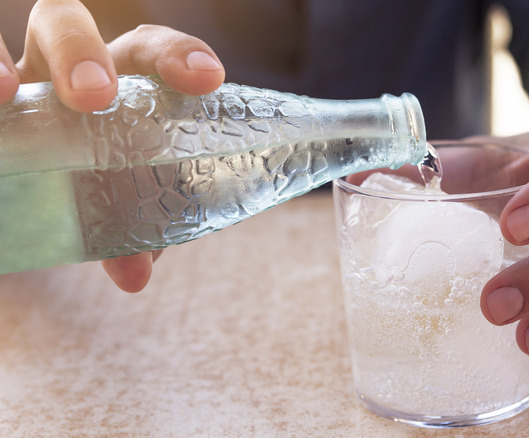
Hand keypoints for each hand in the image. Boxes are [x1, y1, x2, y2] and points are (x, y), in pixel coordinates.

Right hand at [0, 0, 224, 291]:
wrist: (33, 197)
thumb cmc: (94, 187)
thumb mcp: (117, 206)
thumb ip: (133, 233)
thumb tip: (134, 272)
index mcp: (120, 83)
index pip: (150, 52)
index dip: (178, 55)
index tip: (207, 78)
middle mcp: (65, 65)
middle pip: (70, 24)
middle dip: (81, 50)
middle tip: (93, 95)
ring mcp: (20, 76)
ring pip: (7, 39)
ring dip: (2, 57)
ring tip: (4, 94)